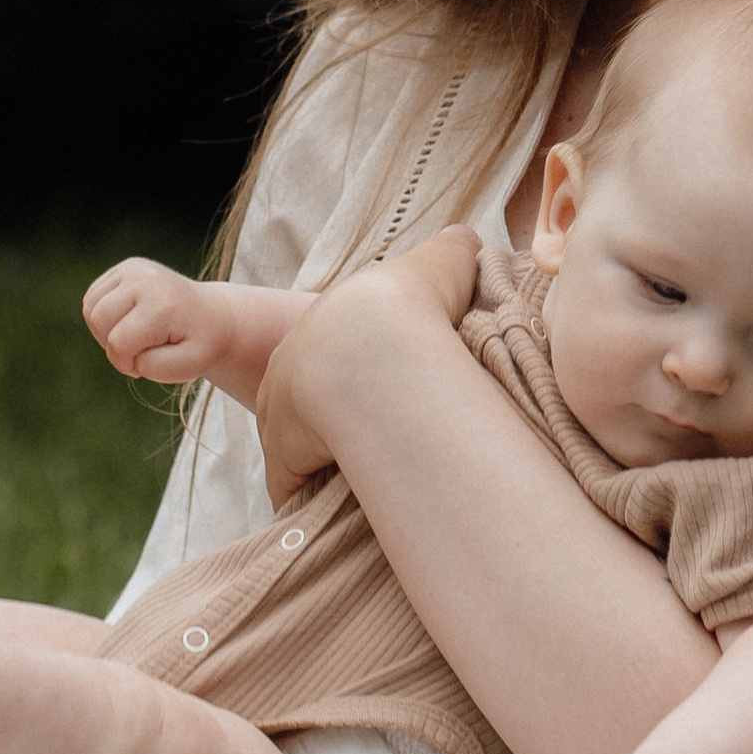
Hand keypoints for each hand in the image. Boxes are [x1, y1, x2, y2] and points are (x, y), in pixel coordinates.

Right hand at [84, 257, 223, 385]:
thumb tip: (129, 353)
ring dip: (104, 332)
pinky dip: (102, 318)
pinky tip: (126, 323)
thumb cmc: (199, 344)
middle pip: (99, 321)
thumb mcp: (189, 366)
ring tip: (133, 338)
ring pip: (90, 309)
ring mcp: (132, 268)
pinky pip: (92, 299)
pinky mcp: (124, 268)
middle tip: (138, 352)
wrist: (212, 316)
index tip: (145, 366)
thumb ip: (156, 367)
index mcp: (161, 303)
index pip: (119, 343)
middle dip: (112, 346)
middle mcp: (144, 278)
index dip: (126, 363)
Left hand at [255, 226, 482, 499]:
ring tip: (374, 483)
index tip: (395, 394)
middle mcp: (293, 365)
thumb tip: (470, 242)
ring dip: (333, 462)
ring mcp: (282, 412)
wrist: (373, 338)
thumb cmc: (412, 302)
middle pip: (316, 402)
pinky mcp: (282, 455)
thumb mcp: (445, 261)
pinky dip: (313, 500)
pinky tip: (342, 511)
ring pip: (306, 445)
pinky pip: (295, 485)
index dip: (366, 374)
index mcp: (325, 325)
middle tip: (387, 443)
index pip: (339, 355)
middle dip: (344, 423)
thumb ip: (456, 251)